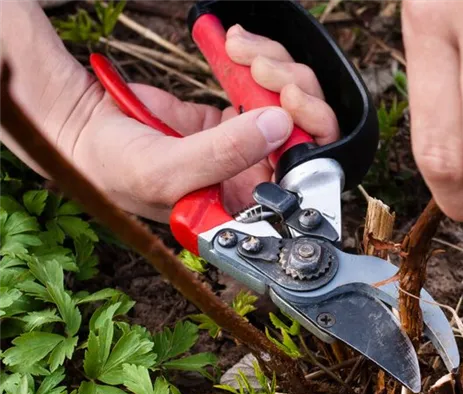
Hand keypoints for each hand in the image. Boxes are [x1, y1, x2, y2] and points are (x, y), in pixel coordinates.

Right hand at [70, 26, 338, 221]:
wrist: (81, 128)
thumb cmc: (116, 169)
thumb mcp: (167, 172)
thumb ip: (225, 154)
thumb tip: (279, 125)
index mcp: (245, 206)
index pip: (303, 178)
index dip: (310, 139)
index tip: (291, 102)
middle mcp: (252, 177)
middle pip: (304, 133)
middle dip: (293, 91)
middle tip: (263, 67)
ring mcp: (244, 143)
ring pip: (288, 103)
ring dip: (274, 68)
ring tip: (240, 50)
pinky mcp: (231, 115)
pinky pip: (262, 84)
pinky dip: (256, 60)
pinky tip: (236, 46)